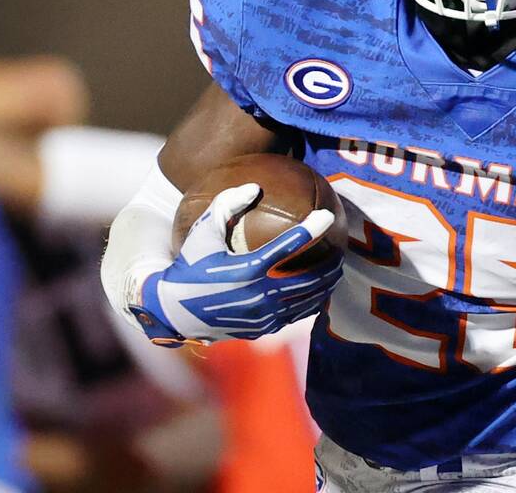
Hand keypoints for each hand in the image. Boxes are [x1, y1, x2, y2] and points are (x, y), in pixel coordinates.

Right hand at [128, 183, 342, 345]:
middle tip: (342, 250)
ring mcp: (262, 316)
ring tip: (336, 270)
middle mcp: (259, 295)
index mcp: (247, 269)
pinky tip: (318, 293)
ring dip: (325, 285)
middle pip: (309, 279)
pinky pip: (295, 316)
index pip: (288, 246)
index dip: (311, 229)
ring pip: (306, 300)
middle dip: (330, 264)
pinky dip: (311, 303)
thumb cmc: (188, 265)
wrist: (173, 312)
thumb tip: (254, 186)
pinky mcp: (261, 329)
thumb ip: (226, 205)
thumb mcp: (201, 232)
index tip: (327, 216)